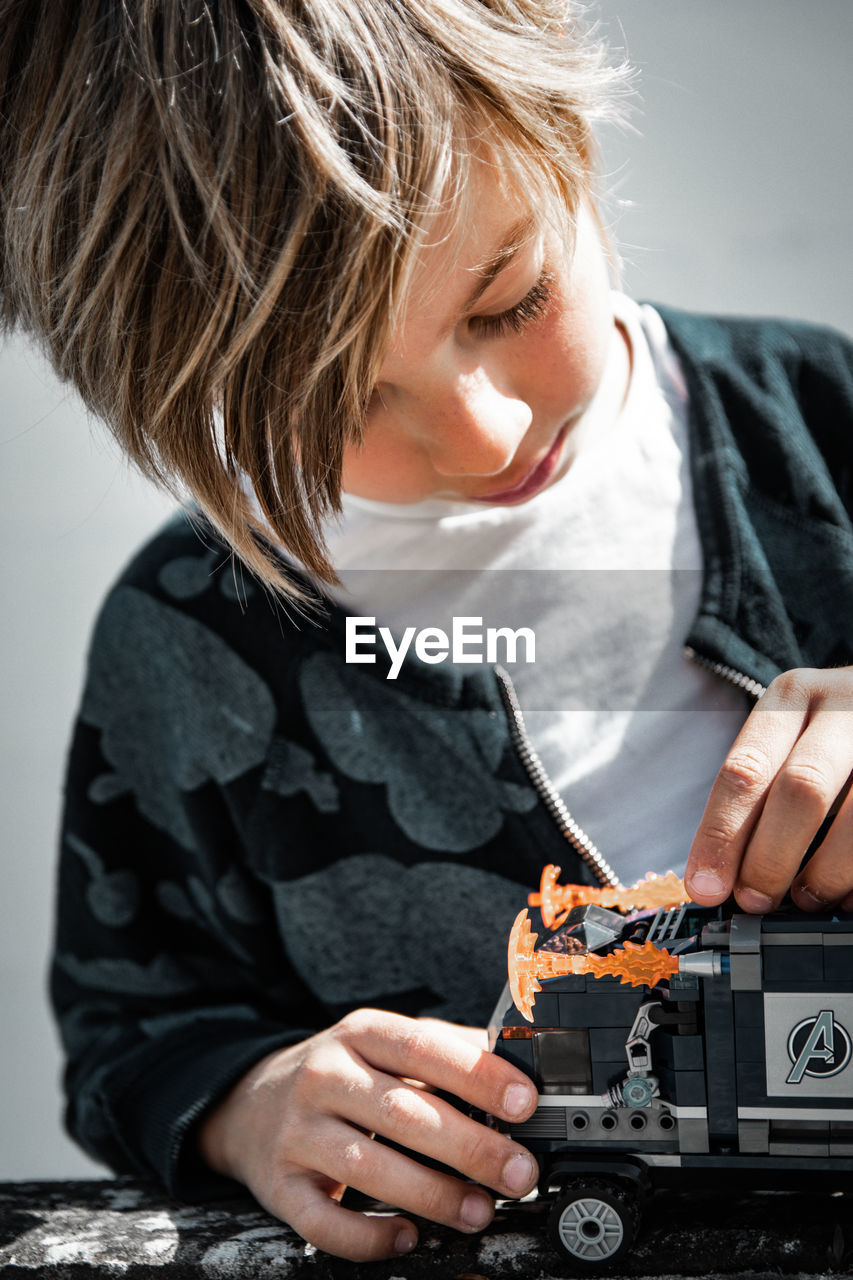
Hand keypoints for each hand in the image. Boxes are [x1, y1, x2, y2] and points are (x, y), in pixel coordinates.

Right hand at [197, 1010, 538, 1261]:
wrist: (250, 1103)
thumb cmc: (342, 1074)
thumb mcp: (383, 1044)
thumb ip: (445, 1052)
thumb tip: (519, 1071)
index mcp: (359, 1033)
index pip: (422, 1048)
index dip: (476, 1075)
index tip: (524, 1102)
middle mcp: (325, 1076)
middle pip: (402, 1112)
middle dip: (470, 1147)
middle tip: (519, 1171)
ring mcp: (298, 1132)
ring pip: (368, 1167)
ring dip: (433, 1194)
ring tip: (480, 1211)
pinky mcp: (280, 1186)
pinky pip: (325, 1222)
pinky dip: (369, 1237)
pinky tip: (408, 1238)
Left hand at [685, 667, 852, 912]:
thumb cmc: (828, 733)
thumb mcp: (788, 737)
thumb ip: (758, 793)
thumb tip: (719, 874)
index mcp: (791, 698)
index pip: (746, 769)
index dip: (722, 834)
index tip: (706, 886)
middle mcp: (843, 708)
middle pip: (801, 788)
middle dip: (771, 857)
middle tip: (754, 900)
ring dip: (824, 873)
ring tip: (805, 899)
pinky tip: (846, 896)